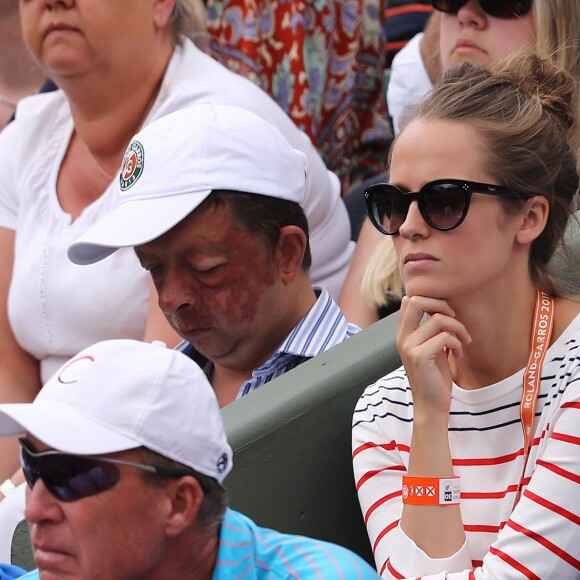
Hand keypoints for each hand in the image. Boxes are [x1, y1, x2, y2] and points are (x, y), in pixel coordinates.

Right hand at [397, 295, 471, 415]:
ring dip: (458, 328)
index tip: (447, 314)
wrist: (431, 405)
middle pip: (416, 301)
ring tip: (463, 341)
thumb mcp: (431, 347)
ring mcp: (409, 347)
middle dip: (442, 305)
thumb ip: (431, 329)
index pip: (410, 300)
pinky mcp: (420, 357)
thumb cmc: (435, 376)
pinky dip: (458, 343)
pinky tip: (458, 354)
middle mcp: (402, 337)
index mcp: (404, 333)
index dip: (432, 300)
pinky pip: (444, 337)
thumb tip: (444, 308)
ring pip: (438, 319)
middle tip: (454, 318)